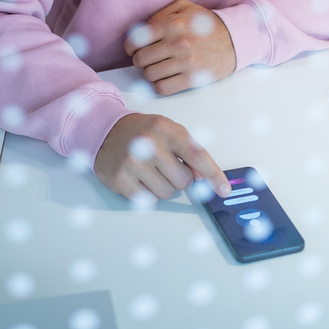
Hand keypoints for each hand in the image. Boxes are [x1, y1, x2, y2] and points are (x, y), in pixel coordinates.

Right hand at [94, 113, 230, 200]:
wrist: (105, 130)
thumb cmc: (142, 132)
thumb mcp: (168, 131)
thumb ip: (189, 151)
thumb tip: (202, 177)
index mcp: (166, 129)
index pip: (197, 155)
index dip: (213, 175)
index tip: (224, 190)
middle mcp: (149, 144)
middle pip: (184, 181)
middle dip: (179, 177)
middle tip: (165, 165)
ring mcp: (132, 163)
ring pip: (167, 193)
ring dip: (162, 186)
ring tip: (149, 170)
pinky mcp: (120, 180)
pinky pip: (147, 200)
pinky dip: (146, 192)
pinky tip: (138, 177)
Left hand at [124, 0, 235, 95]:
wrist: (236, 41)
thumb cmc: (207, 24)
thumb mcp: (185, 8)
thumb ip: (161, 13)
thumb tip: (142, 30)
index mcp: (173, 24)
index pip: (137, 40)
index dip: (130, 47)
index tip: (133, 49)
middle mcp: (178, 43)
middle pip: (141, 59)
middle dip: (140, 60)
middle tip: (147, 60)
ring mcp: (185, 63)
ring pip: (149, 75)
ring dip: (150, 73)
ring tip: (158, 68)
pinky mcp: (192, 79)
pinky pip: (162, 88)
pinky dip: (159, 85)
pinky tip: (165, 78)